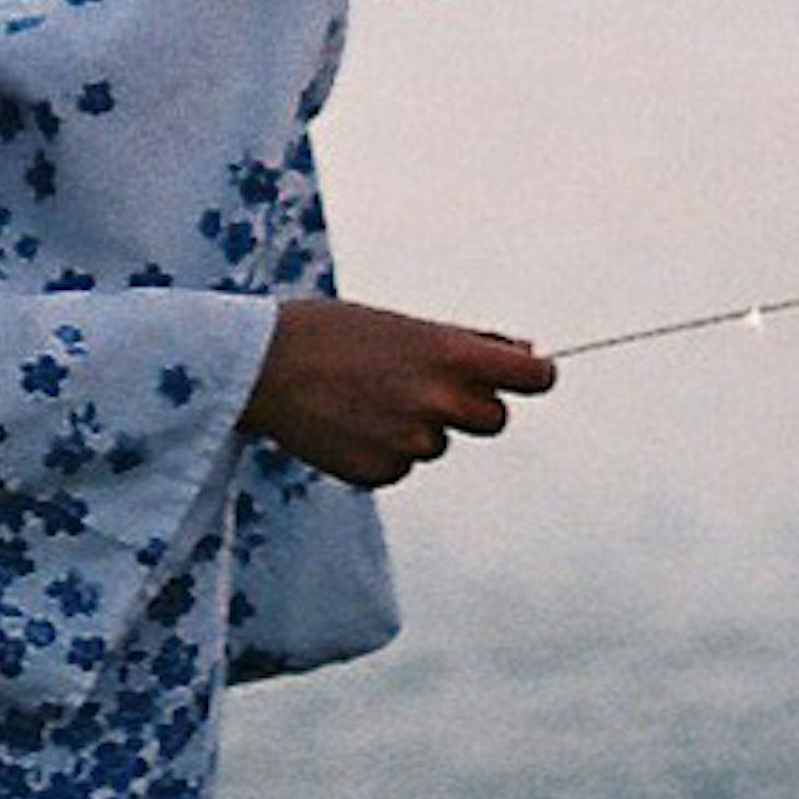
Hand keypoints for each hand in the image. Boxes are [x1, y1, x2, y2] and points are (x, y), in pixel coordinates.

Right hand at [244, 299, 557, 486]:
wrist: (263, 365)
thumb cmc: (336, 333)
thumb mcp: (406, 325)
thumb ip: (469, 343)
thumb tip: (529, 354)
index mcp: (449, 356)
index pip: (532, 378)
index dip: (535, 376)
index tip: (530, 374)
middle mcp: (437, 401)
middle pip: (493, 419)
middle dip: (470, 405)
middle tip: (424, 382)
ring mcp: (410, 442)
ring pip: (440, 443)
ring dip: (418, 426)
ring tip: (367, 397)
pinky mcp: (381, 473)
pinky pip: (403, 465)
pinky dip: (384, 449)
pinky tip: (350, 421)